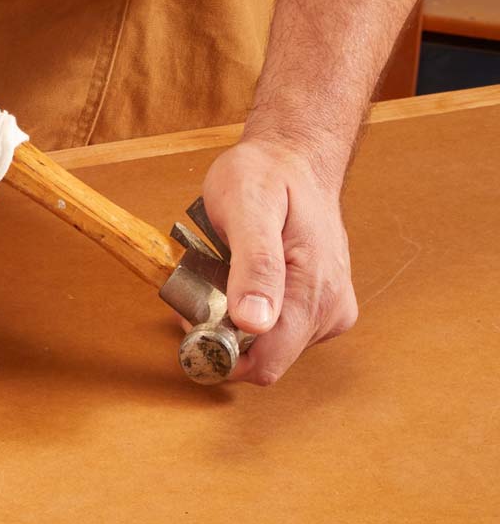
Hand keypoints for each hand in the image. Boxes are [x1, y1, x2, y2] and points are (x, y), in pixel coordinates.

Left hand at [200, 138, 357, 384]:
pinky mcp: (319, 308)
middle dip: (223, 336)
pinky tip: (238, 282)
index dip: (219, 352)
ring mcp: (328, 312)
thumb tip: (254, 324)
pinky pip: (275, 331)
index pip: (264, 364)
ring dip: (234, 324)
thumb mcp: (249, 207)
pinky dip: (248, 315)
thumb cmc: (266, 176)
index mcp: (314, 292)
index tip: (193, 318)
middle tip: (202, 288)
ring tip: (221, 277)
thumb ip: (255, 265)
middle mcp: (329, 312)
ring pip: (267, 347)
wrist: (294, 159)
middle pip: (263, 359)